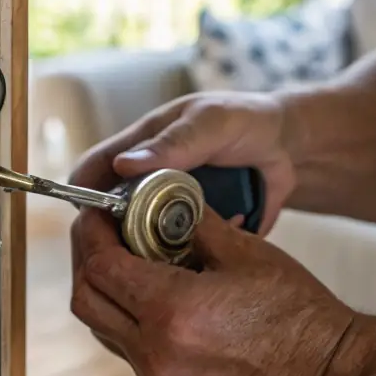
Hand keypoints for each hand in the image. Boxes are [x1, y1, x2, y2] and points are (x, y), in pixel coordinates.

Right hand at [68, 91, 295, 233]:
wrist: (289, 145)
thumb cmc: (241, 120)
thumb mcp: (209, 124)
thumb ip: (172, 144)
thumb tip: (121, 166)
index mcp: (136, 150)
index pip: (90, 175)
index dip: (86, 198)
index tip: (99, 224)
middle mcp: (145, 184)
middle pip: (110, 218)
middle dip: (121, 237)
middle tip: (149, 246)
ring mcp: (167, 211)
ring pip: (142, 242)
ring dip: (162, 250)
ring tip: (190, 248)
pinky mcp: (194, 234)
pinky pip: (183, 254)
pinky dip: (198, 255)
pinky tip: (221, 245)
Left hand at [69, 208, 354, 375]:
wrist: (323, 366)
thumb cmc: (292, 307)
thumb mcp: (240, 248)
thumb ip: (187, 222)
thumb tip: (155, 198)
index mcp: (171, 312)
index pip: (101, 266)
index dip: (91, 233)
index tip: (95, 211)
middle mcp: (155, 353)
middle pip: (87, 300)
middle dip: (86, 259)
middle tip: (100, 230)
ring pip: (101, 328)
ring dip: (104, 290)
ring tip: (123, 257)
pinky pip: (125, 349)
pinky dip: (124, 317)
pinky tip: (145, 293)